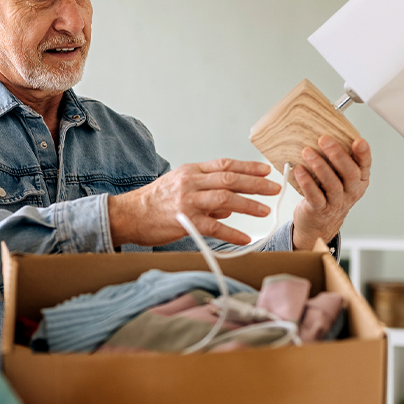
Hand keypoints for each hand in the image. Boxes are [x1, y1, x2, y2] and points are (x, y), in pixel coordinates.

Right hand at [107, 159, 280, 246]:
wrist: (129, 215)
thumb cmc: (154, 202)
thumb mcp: (180, 187)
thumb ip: (206, 193)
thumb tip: (231, 204)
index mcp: (191, 171)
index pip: (224, 165)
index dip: (247, 167)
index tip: (266, 169)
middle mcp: (191, 183)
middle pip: (229, 179)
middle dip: (255, 183)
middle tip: (274, 188)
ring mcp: (188, 201)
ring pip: (225, 198)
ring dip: (248, 205)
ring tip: (265, 211)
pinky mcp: (185, 221)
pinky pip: (213, 226)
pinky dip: (232, 232)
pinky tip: (245, 238)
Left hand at [291, 136, 371, 249]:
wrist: (319, 222)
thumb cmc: (328, 192)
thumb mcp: (338, 175)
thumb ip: (336, 158)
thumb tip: (323, 130)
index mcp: (359, 179)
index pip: (364, 165)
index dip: (363, 153)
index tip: (358, 141)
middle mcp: (351, 191)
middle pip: (350, 173)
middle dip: (337, 155)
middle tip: (324, 139)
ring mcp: (337, 202)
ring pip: (332, 184)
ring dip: (319, 166)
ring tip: (307, 152)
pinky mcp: (320, 209)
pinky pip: (315, 196)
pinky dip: (307, 183)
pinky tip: (299, 170)